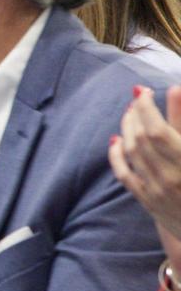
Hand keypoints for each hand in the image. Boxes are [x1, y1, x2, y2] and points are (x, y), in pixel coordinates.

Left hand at [112, 85, 180, 243]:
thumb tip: (176, 88)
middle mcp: (171, 178)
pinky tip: (116, 140)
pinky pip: (124, 174)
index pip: (157, 131)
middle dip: (135, 114)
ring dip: (127, 129)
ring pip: (130, 153)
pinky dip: (117, 155)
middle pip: (140, 139)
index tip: (145, 91)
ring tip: (130, 113)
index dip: (146, 108)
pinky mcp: (149, 202)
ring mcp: (157, 191)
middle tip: (138, 99)